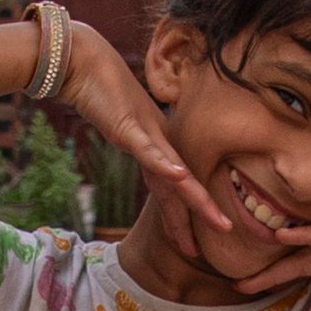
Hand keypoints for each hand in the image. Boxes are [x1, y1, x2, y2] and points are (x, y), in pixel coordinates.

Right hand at [53, 21, 229, 233]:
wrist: (85, 65)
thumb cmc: (101, 95)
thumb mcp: (124, 126)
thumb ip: (138, 145)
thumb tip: (147, 162)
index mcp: (158, 147)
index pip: (176, 188)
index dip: (187, 216)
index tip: (196, 244)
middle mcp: (159, 143)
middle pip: (182, 188)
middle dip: (202, 216)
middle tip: (225, 238)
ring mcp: (146, 135)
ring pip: (174, 174)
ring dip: (196, 199)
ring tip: (217, 221)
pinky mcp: (129, 127)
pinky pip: (149, 150)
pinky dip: (165, 165)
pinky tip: (180, 178)